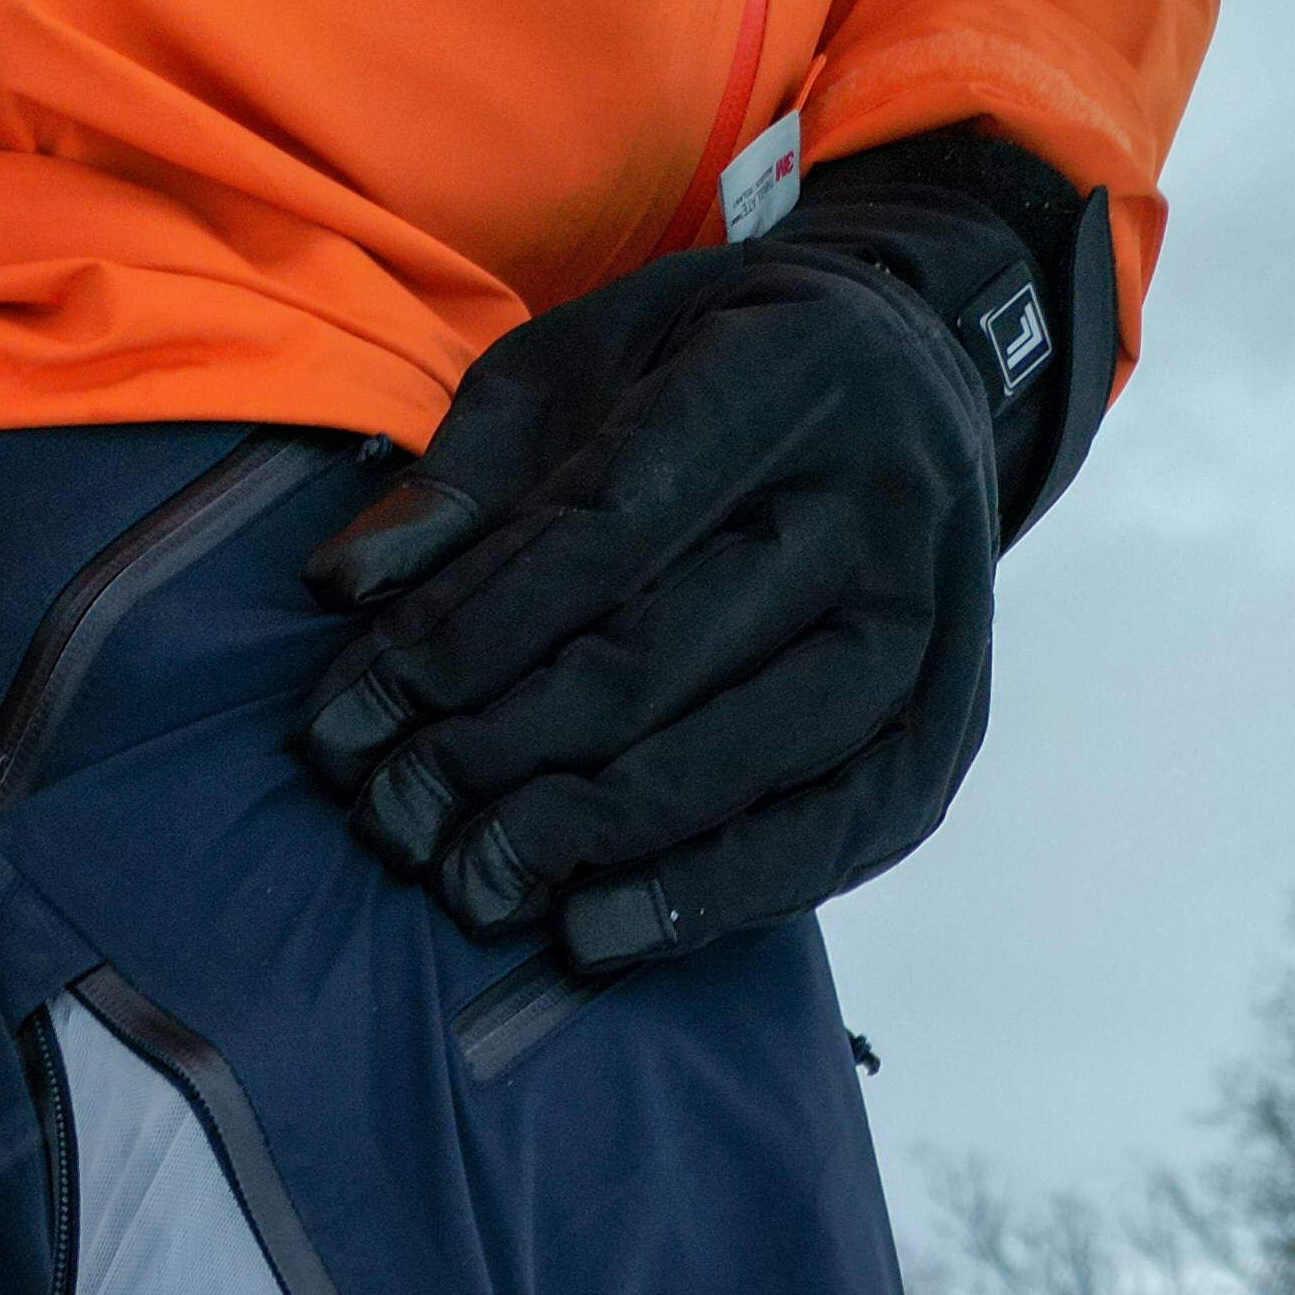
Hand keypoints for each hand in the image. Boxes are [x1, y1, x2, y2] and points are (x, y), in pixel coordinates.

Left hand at [297, 138, 1107, 969]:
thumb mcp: (586, 363)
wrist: (917, 372)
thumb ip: (469, 473)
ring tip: (472, 885)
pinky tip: (592, 931)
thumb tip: (348, 584)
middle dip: (499, 758)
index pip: (596, 538)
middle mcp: (873, 502)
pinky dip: (705, 898)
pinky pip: (828, 840)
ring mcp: (924, 623)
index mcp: (778, 381)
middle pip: (655, 662)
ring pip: (740, 760)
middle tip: (393, 823)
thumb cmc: (712, 379)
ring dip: (587, 838)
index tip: (352, 722)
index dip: (463, 642)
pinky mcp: (947, 725)